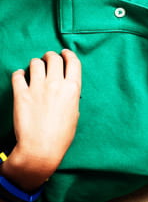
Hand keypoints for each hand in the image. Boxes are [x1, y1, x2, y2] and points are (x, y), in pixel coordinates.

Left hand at [3, 51, 81, 190]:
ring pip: (36, 63)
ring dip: (36, 63)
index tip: (64, 53)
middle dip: (51, 56)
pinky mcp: (21, 94)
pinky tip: (21, 76)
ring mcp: (37, 88)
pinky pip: (18, 75)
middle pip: (54, 59)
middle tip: (48, 59)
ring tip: (35, 68)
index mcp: (73, 88)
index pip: (73, 62)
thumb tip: (65, 88)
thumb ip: (71, 96)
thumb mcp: (75, 113)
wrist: (41, 148)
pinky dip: (19, 73)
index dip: (68, 54)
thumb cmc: (61, 135)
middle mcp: (56, 84)